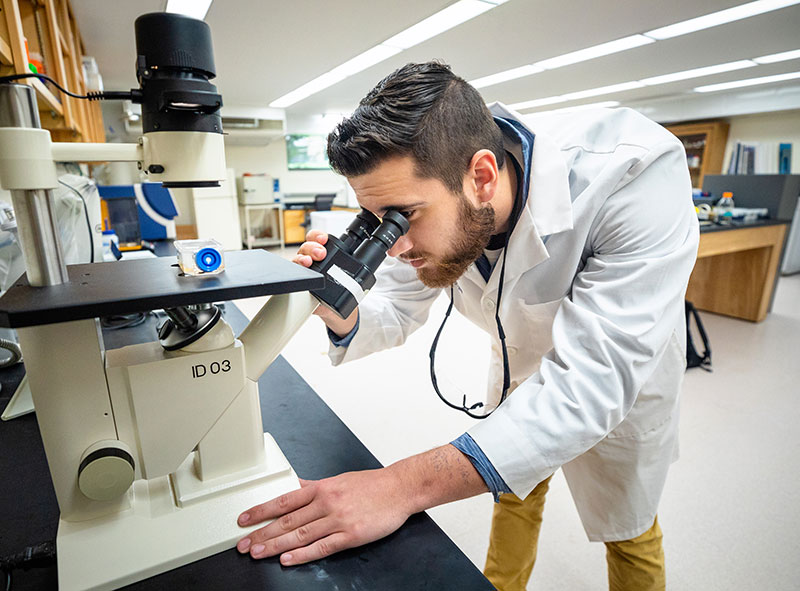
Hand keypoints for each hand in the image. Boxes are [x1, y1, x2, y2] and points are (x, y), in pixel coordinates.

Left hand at [236, 468, 410, 565]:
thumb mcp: (338, 479)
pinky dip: (303, 554)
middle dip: (262, 533)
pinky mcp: (351, 534)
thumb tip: (292, 485)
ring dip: (276, 545)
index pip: (283, 499)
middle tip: (244, 543)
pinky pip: (322, 547)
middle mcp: (326, 502)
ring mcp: (338, 519)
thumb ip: (313, 486)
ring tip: (258, 553)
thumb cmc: (372, 484)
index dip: (261, 510)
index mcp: (322, 488)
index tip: (244, 519)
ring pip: (300, 534)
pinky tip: (288, 559)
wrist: (399, 488)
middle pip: (287, 520)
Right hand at [292, 229, 357, 336]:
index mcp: (322, 253)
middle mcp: (311, 260)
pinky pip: (294, 279)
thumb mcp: (351, 272)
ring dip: (302, 259)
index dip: (317, 236)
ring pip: (297, 260)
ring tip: (309, 262)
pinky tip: (302, 276)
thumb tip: (373, 263)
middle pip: (305, 247)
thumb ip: (357, 266)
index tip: (324, 238)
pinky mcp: (299, 285)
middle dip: (312, 247)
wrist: (335, 307)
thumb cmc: (340, 286)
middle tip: (321, 253)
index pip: (315, 238)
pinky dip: (296, 276)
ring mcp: (304, 272)